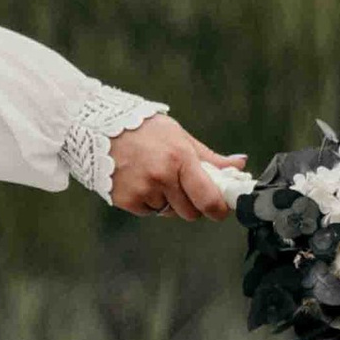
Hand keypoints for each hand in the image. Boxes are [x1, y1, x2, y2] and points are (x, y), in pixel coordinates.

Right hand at [107, 113, 245, 220]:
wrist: (100, 126)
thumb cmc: (143, 129)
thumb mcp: (180, 137)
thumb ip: (209, 158)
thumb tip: (239, 164)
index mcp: (180, 158)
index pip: (208, 198)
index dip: (218, 210)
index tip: (220, 210)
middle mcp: (162, 177)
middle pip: (190, 212)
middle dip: (192, 204)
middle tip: (184, 188)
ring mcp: (142, 190)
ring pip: (168, 212)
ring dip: (168, 202)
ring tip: (156, 178)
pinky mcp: (126, 200)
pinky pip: (148, 212)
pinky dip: (149, 203)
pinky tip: (141, 182)